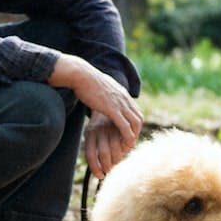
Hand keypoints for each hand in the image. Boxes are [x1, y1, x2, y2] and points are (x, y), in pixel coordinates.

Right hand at [48, 54, 142, 173]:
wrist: (82, 75)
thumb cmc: (85, 80)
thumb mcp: (101, 85)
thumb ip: (106, 91)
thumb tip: (102, 92)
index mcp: (122, 93)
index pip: (136, 111)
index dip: (134, 124)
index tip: (128, 133)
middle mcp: (125, 98)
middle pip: (139, 118)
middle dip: (136, 132)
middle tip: (129, 142)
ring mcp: (120, 104)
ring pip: (135, 124)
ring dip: (133, 136)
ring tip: (127, 146)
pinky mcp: (112, 110)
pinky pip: (125, 126)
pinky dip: (127, 137)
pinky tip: (123, 144)